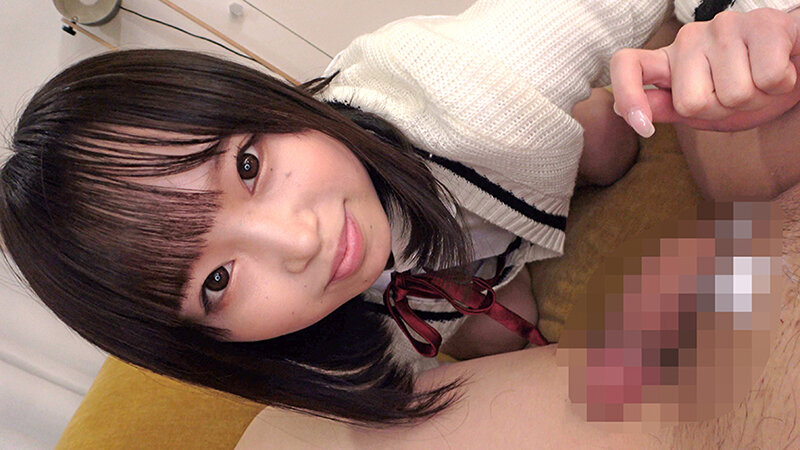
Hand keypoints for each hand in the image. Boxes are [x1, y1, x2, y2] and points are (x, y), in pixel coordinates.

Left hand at [610, 8, 799, 136]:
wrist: (797, 65)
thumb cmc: (747, 85)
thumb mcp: (702, 106)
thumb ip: (666, 107)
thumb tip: (624, 111)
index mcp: (670, 59)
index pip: (627, 65)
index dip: (628, 96)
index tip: (642, 129)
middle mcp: (690, 38)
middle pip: (692, 103)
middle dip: (721, 110)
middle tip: (739, 94)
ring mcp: (725, 26)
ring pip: (733, 94)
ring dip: (756, 98)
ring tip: (762, 81)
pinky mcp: (764, 22)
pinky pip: (767, 77)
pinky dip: (780, 85)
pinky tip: (782, 70)